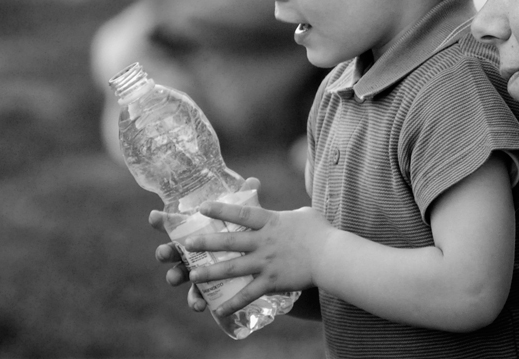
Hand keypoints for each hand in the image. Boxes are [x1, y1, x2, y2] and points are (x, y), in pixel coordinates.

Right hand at [148, 177, 261, 313]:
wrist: (251, 261)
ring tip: (175, 278)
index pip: (173, 224)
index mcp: (194, 231)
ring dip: (174, 276)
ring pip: (178, 275)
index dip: (161, 220)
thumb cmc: (240, 235)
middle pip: (169, 251)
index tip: (154, 216)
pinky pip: (195, 298)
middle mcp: (189, 252)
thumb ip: (246, 201)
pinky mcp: (204, 290)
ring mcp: (194, 271)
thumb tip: (253, 180)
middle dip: (164, 251)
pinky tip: (200, 305)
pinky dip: (195, 301)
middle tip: (164, 251)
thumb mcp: (245, 218)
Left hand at [183, 203, 332, 317]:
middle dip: (205, 242)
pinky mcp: (272, 281)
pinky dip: (233, 303)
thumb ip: (290, 215)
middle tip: (186, 244)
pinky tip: (218, 310)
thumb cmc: (321, 232)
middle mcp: (263, 241)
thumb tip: (293, 214)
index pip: (240, 212)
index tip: (201, 207)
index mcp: (269, 221)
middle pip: (229, 240)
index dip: (220, 209)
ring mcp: (266, 262)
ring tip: (192, 276)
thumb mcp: (303, 215)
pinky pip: (248, 294)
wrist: (332, 255)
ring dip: (210, 272)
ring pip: (232, 267)